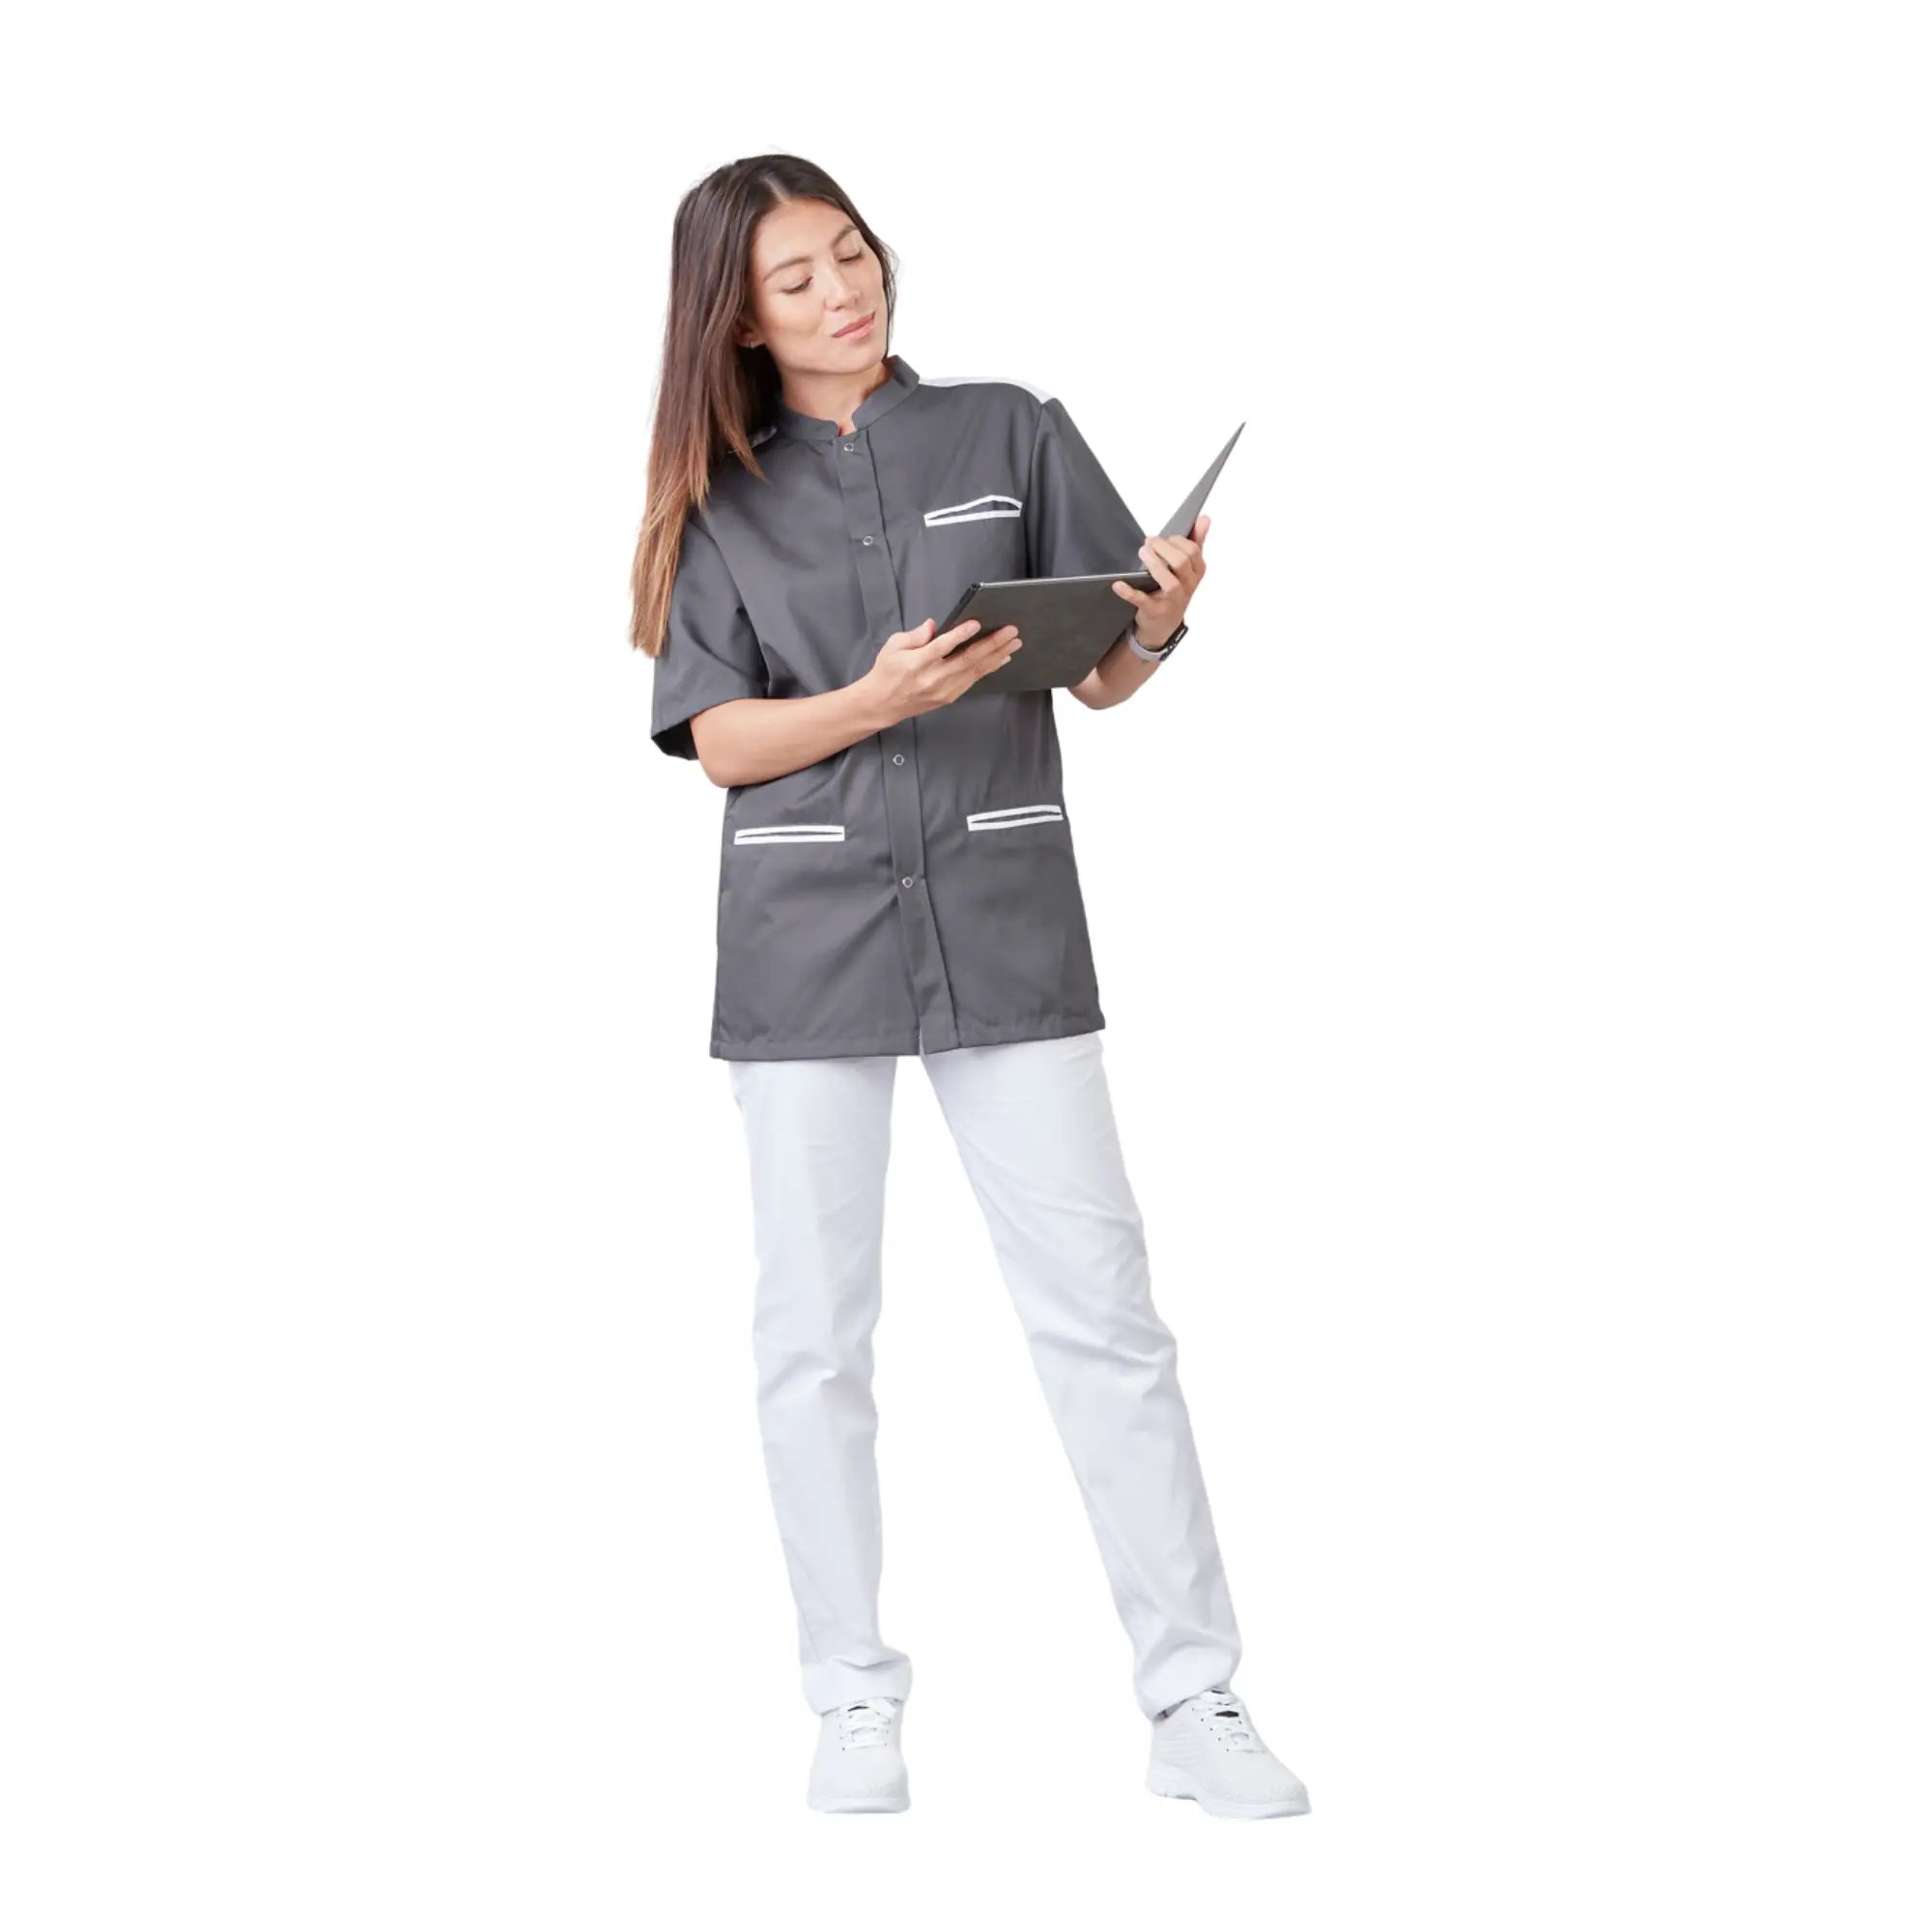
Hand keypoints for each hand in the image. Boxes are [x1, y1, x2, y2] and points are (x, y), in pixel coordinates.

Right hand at [861, 616, 1022, 722]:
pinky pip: (973, 680)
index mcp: (916, 663)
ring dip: (997, 656)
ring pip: (975, 671)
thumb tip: (934, 626)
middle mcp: (933, 679)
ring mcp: (943, 690)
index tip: (976, 623)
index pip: (941, 647)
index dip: (960, 635)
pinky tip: (1001, 658)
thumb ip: (915, 635)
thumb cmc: (887, 671)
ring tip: (1014, 643)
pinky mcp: (949, 697)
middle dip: (992, 644)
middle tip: (1010, 631)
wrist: (882, 704)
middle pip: (967, 659)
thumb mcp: (893, 646)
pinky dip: (989, 668)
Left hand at [1111, 512, 1208, 645]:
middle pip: (1182, 562)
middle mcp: (1187, 586)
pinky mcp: (1154, 611)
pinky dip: (1129, 593)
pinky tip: (1118, 584)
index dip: (1177, 541)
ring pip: (1170, 582)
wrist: (1164, 625)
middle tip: (1149, 542)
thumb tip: (1205, 518)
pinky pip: (1142, 601)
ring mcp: (1172, 600)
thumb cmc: (1176, 590)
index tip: (1164, 538)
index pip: (1192, 551)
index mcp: (1196, 572)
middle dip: (1165, 549)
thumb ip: (1196, 542)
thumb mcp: (1189, 567)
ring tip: (1142, 553)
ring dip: (1155, 565)